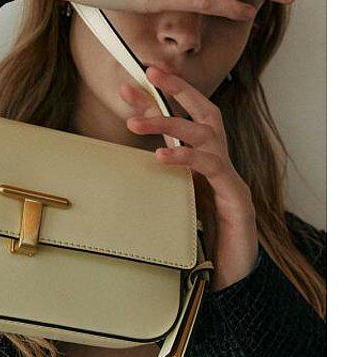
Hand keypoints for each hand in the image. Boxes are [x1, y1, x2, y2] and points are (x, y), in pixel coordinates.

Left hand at [122, 65, 258, 290]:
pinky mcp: (236, 199)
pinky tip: (161, 156)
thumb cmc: (201, 245)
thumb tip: (118, 173)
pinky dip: (187, 158)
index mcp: (204, 164)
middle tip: (149, 74)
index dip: (162, 99)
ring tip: (136, 123)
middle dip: (180, 90)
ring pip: (207, 135)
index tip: (134, 81)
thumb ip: (155, 186)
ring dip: (170, 124)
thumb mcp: (170, 207)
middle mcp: (221, 165)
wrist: (230, 282)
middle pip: (206, 113)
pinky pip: (213, 169)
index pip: (185, 121)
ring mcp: (231, 180)